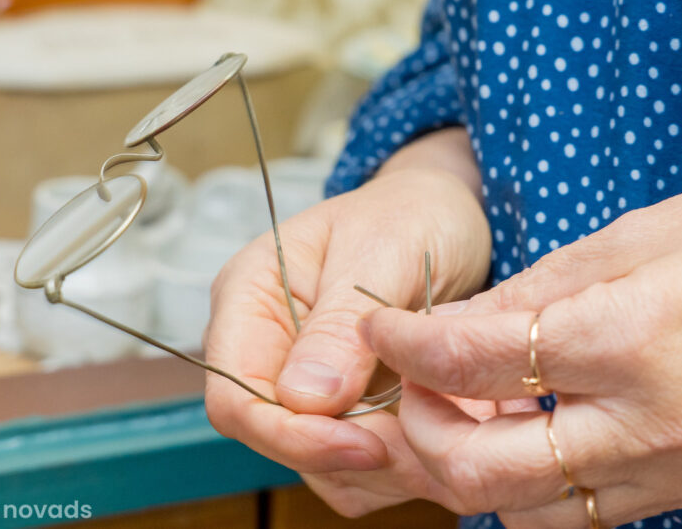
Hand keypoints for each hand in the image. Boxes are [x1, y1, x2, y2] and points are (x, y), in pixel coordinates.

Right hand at [203, 130, 491, 515]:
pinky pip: (345, 465)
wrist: (446, 215)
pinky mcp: (334, 405)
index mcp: (248, 295)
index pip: (235, 397)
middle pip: (271, 437)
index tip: (367, 446)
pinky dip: (388, 468)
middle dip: (342, 454)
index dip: (291, 436)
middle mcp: (260, 344)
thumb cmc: (410, 213)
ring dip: (372, 468)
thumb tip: (303, 399)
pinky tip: (431, 437)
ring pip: (311, 462)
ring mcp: (295, 378)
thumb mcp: (382, 250)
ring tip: (435, 436)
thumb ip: (340, 322)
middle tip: (420, 445)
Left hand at [361, 166, 681, 524]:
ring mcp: (678, 470)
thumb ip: (525, 295)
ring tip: (467, 404)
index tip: (381, 327)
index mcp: (629, 339)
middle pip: (482, 473)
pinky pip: (585, 511)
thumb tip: (444, 327)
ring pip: (526, 511)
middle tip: (411, 380)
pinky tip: (526, 425)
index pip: (473, 360)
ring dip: (472, 466)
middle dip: (419, 429)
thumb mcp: (627, 240)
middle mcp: (651, 423)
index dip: (406, 344)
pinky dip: (532, 481)